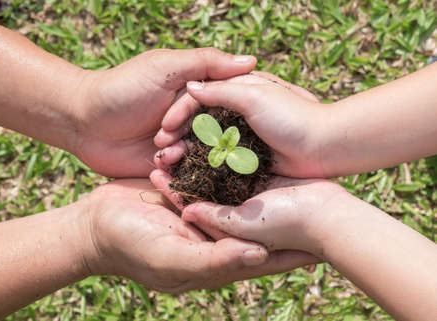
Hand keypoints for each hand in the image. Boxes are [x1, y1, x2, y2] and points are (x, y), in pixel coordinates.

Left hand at [71, 48, 257, 177]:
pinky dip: (176, 165)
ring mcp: (183, 140)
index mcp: (198, 90)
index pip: (229, 99)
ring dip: (186, 149)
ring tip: (163, 144)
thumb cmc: (122, 88)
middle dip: (202, 132)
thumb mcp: (165, 67)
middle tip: (179, 130)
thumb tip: (251, 61)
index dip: (228, 107)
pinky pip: (187, 169)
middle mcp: (195, 116)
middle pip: (219, 129)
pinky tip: (160, 159)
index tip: (226, 113)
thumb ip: (205, 63)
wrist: (83, 121)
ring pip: (204, 152)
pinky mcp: (170, 162)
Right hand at [80, 179, 318, 292]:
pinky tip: (256, 151)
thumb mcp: (174, 258)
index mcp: (218, 254)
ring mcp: (205, 210)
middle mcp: (217, 232)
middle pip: (262, 224)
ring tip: (299, 170)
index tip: (329, 241)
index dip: (296, 249)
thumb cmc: (131, 248)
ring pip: (244, 197)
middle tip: (325, 198)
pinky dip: (237, 168)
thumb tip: (260, 256)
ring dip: (269, 186)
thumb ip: (215, 260)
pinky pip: (220, 179)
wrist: (95, 225)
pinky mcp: (192, 190)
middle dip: (291, 212)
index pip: (266, 254)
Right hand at [154, 72, 328, 177]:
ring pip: (204, 143)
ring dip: (185, 152)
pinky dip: (202, 165)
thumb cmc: (291, 117)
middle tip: (160, 149)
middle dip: (177, 135)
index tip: (164, 129)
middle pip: (197, 122)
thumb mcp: (254, 96)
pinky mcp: (247, 157)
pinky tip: (185, 173)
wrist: (323, 146)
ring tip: (167, 163)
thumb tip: (189, 88)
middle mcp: (235, 112)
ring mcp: (241, 136)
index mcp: (237, 91)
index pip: (198, 99)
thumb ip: (220, 91)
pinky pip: (219, 160)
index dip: (178, 113)